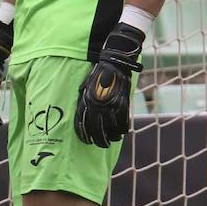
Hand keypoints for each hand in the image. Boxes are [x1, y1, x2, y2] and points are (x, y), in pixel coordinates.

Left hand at [75, 22, 144, 147]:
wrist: (114, 61)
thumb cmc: (97, 74)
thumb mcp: (85, 86)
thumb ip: (84, 101)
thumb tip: (82, 114)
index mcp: (87, 100)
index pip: (83, 123)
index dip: (84, 134)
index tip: (86, 140)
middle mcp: (98, 105)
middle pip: (97, 129)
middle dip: (98, 139)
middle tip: (100, 143)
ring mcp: (112, 104)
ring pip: (112, 128)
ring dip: (111, 137)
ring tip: (110, 140)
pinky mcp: (124, 103)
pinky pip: (123, 121)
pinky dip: (122, 129)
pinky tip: (120, 133)